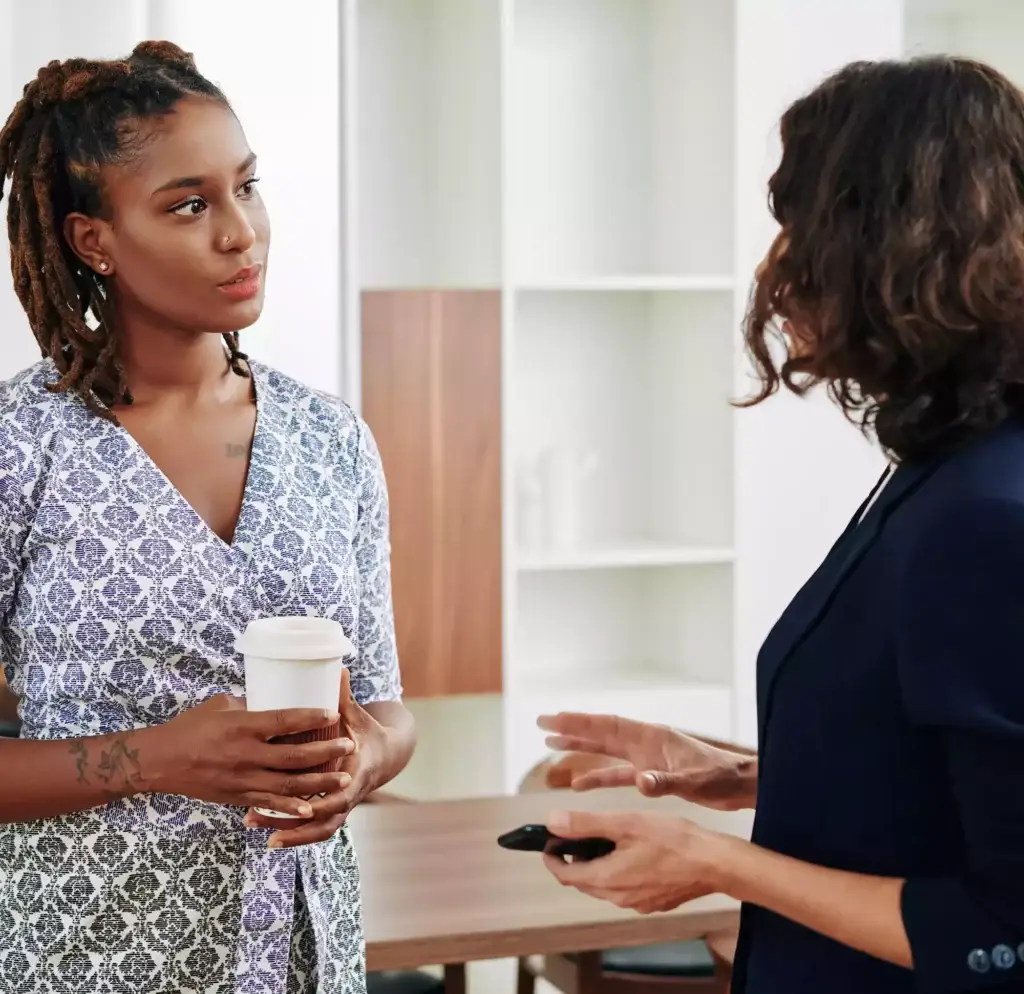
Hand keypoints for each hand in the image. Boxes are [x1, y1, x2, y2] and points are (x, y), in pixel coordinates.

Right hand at [147, 695, 353, 817]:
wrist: (160, 762)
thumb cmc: (190, 727)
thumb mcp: (221, 706)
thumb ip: (250, 706)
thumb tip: (274, 700)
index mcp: (243, 727)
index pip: (285, 721)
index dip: (311, 718)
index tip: (333, 714)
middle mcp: (246, 755)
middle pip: (294, 757)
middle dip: (325, 752)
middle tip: (349, 746)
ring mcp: (242, 779)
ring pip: (287, 785)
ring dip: (318, 784)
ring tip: (342, 780)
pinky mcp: (237, 796)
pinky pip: (269, 804)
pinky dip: (290, 808)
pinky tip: (310, 809)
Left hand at [246, 669, 387, 847]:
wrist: (385, 756)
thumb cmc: (365, 733)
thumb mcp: (357, 717)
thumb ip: (343, 697)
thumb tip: (336, 667)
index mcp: (357, 772)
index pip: (341, 793)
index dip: (320, 798)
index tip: (296, 800)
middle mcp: (348, 794)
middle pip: (322, 818)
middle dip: (290, 819)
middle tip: (254, 812)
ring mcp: (340, 807)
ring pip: (316, 829)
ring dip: (288, 832)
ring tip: (254, 825)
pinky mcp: (330, 812)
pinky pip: (312, 830)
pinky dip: (292, 834)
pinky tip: (268, 834)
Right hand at [538, 712, 753, 809]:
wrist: (739, 784)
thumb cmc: (720, 777)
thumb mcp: (693, 780)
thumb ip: (665, 782)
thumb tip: (640, 782)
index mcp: (651, 737)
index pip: (608, 725)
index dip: (579, 722)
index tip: (553, 718)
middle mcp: (644, 742)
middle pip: (601, 732)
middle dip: (572, 728)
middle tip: (542, 724)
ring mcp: (646, 757)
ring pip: (605, 750)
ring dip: (580, 748)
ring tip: (552, 744)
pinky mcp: (651, 774)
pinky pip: (617, 773)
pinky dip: (598, 776)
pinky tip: (580, 784)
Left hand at [542, 808, 727, 914]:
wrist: (714, 863)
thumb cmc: (671, 839)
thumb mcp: (625, 823)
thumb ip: (586, 824)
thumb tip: (552, 823)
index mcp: (607, 880)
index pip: (565, 875)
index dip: (552, 857)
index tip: (549, 841)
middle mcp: (619, 898)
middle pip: (583, 882)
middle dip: (574, 860)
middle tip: (576, 835)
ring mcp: (637, 904)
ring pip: (604, 886)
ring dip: (596, 865)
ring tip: (604, 839)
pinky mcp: (653, 902)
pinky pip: (624, 889)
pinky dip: (617, 872)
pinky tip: (631, 852)